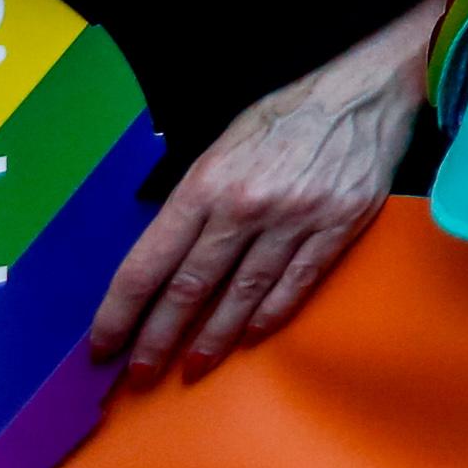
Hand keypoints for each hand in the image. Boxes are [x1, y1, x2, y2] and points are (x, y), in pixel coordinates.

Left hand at [82, 9, 420, 384]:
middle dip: (158, 340)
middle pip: (189, 290)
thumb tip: (164, 257)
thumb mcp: (222, 145)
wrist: (364, 92)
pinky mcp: (335, 229)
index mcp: (207, 182)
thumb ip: (194, 199)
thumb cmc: (284, 117)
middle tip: (141, 374)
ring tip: (193, 367)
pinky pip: (294, 286)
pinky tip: (249, 337)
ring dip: (212, 340)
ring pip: (242, 297)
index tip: (104, 344)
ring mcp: (293, 220)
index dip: (120, 312)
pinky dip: (268, 317)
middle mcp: (245, 206)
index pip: (148, 263)